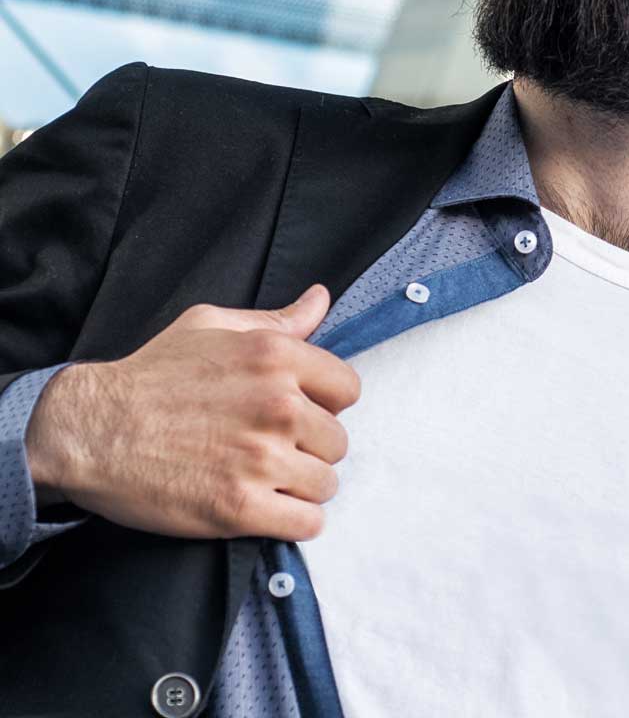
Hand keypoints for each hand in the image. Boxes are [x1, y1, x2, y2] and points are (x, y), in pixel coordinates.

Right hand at [23, 284, 358, 541]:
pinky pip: (307, 523)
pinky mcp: (240, 507)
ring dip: (302, 486)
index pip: (348, 390)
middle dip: (310, 448)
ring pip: (326, 483)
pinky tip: (269, 509)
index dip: (325, 405)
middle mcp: (277, 406)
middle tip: (273, 450)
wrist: (86, 430)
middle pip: (338, 441)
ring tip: (266, 480)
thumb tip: (321, 300)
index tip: (298, 414)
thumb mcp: (209, 326)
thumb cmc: (148, 375)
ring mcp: (260, 459)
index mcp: (276, 358)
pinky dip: (294, 521)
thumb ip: (275, 319)